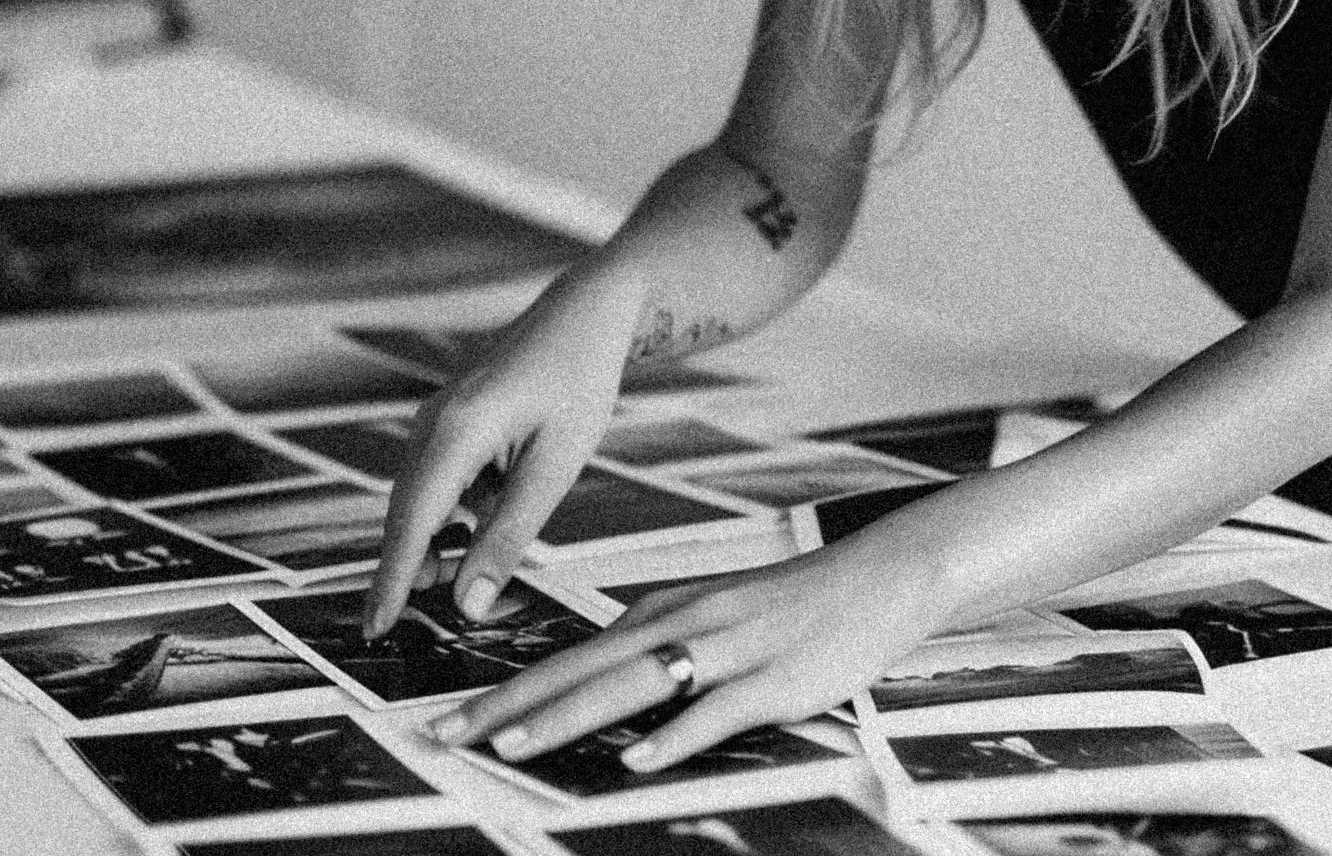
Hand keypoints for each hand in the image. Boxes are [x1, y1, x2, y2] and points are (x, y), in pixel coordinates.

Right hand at [362, 261, 633, 638]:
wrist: (585, 314)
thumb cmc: (579, 383)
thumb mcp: (556, 467)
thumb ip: (509, 536)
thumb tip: (469, 604)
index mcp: (458, 431)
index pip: (413, 523)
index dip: (393, 581)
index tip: (374, 630)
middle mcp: (434, 423)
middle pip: (409, 516)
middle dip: (413, 570)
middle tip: (417, 626)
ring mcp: (438, 418)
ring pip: (425, 501)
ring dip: (441, 542)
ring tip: (471, 578)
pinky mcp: (451, 420)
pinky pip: (442, 480)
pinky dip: (459, 512)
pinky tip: (494, 519)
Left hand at [425, 524, 949, 771]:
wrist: (884, 572)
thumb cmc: (798, 604)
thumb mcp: (719, 616)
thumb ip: (664, 645)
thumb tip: (605, 686)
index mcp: (669, 610)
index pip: (573, 655)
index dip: (510, 688)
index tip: (451, 718)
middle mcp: (688, 622)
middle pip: (586, 668)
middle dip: (512, 705)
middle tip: (447, 736)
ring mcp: (731, 648)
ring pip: (635, 685)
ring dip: (569, 716)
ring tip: (513, 747)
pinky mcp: (774, 679)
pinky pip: (715, 711)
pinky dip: (673, 736)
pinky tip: (639, 760)